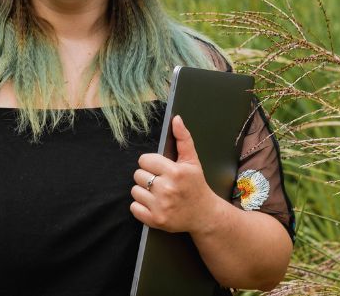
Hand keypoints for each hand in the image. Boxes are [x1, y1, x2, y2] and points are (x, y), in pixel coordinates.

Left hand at [130, 116, 224, 233]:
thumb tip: (176, 119)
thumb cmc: (196, 185)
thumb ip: (183, 139)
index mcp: (175, 172)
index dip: (151, 164)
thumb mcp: (192, 161)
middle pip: (137, 175)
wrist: (205, 215)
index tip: (161, 170)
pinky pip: (134, 208)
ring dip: (143, 192)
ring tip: (158, 194)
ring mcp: (161, 206)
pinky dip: (141, 207)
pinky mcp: (155, 220)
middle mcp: (167, 189)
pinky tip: (154, 205)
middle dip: (147, 177)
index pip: (144, 160)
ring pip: (134, 191)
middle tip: (160, 183)